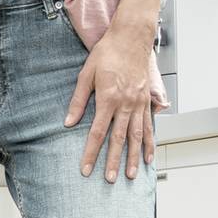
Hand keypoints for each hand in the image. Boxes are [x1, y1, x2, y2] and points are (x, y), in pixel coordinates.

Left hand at [67, 24, 164, 179]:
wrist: (130, 37)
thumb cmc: (107, 53)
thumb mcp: (86, 74)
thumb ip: (78, 101)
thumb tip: (68, 123)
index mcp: (108, 98)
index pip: (97, 132)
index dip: (91, 153)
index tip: (86, 169)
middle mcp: (126, 104)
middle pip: (119, 139)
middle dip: (114, 161)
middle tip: (111, 180)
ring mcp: (139, 103)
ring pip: (137, 136)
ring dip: (133, 157)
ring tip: (131, 175)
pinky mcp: (147, 100)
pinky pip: (149, 125)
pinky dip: (149, 142)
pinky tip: (148, 156)